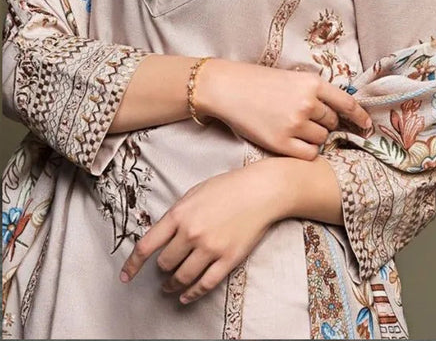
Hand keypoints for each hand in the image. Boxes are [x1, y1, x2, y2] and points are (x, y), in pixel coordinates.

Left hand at [119, 164, 284, 303]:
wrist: (261, 190)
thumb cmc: (228, 187)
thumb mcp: (194, 192)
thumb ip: (177, 214)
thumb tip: (162, 235)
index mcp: (179, 214)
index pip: (147, 246)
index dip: (133, 264)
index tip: (126, 276)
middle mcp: (191, 233)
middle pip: (165, 264)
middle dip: (162, 269)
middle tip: (163, 270)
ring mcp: (210, 248)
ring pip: (182, 277)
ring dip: (173, 285)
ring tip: (170, 287)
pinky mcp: (228, 259)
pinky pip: (205, 284)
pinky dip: (192, 294)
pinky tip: (186, 296)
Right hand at [196, 58, 371, 159]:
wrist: (228, 88)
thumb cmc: (258, 82)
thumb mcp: (292, 78)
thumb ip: (314, 92)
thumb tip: (337, 111)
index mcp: (312, 83)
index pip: (347, 103)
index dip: (359, 117)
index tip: (366, 126)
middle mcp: (307, 103)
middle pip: (332, 122)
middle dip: (325, 123)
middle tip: (306, 119)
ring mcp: (295, 124)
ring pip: (321, 139)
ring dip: (313, 137)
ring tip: (293, 127)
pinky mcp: (282, 142)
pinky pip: (309, 154)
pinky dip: (306, 151)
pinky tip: (292, 142)